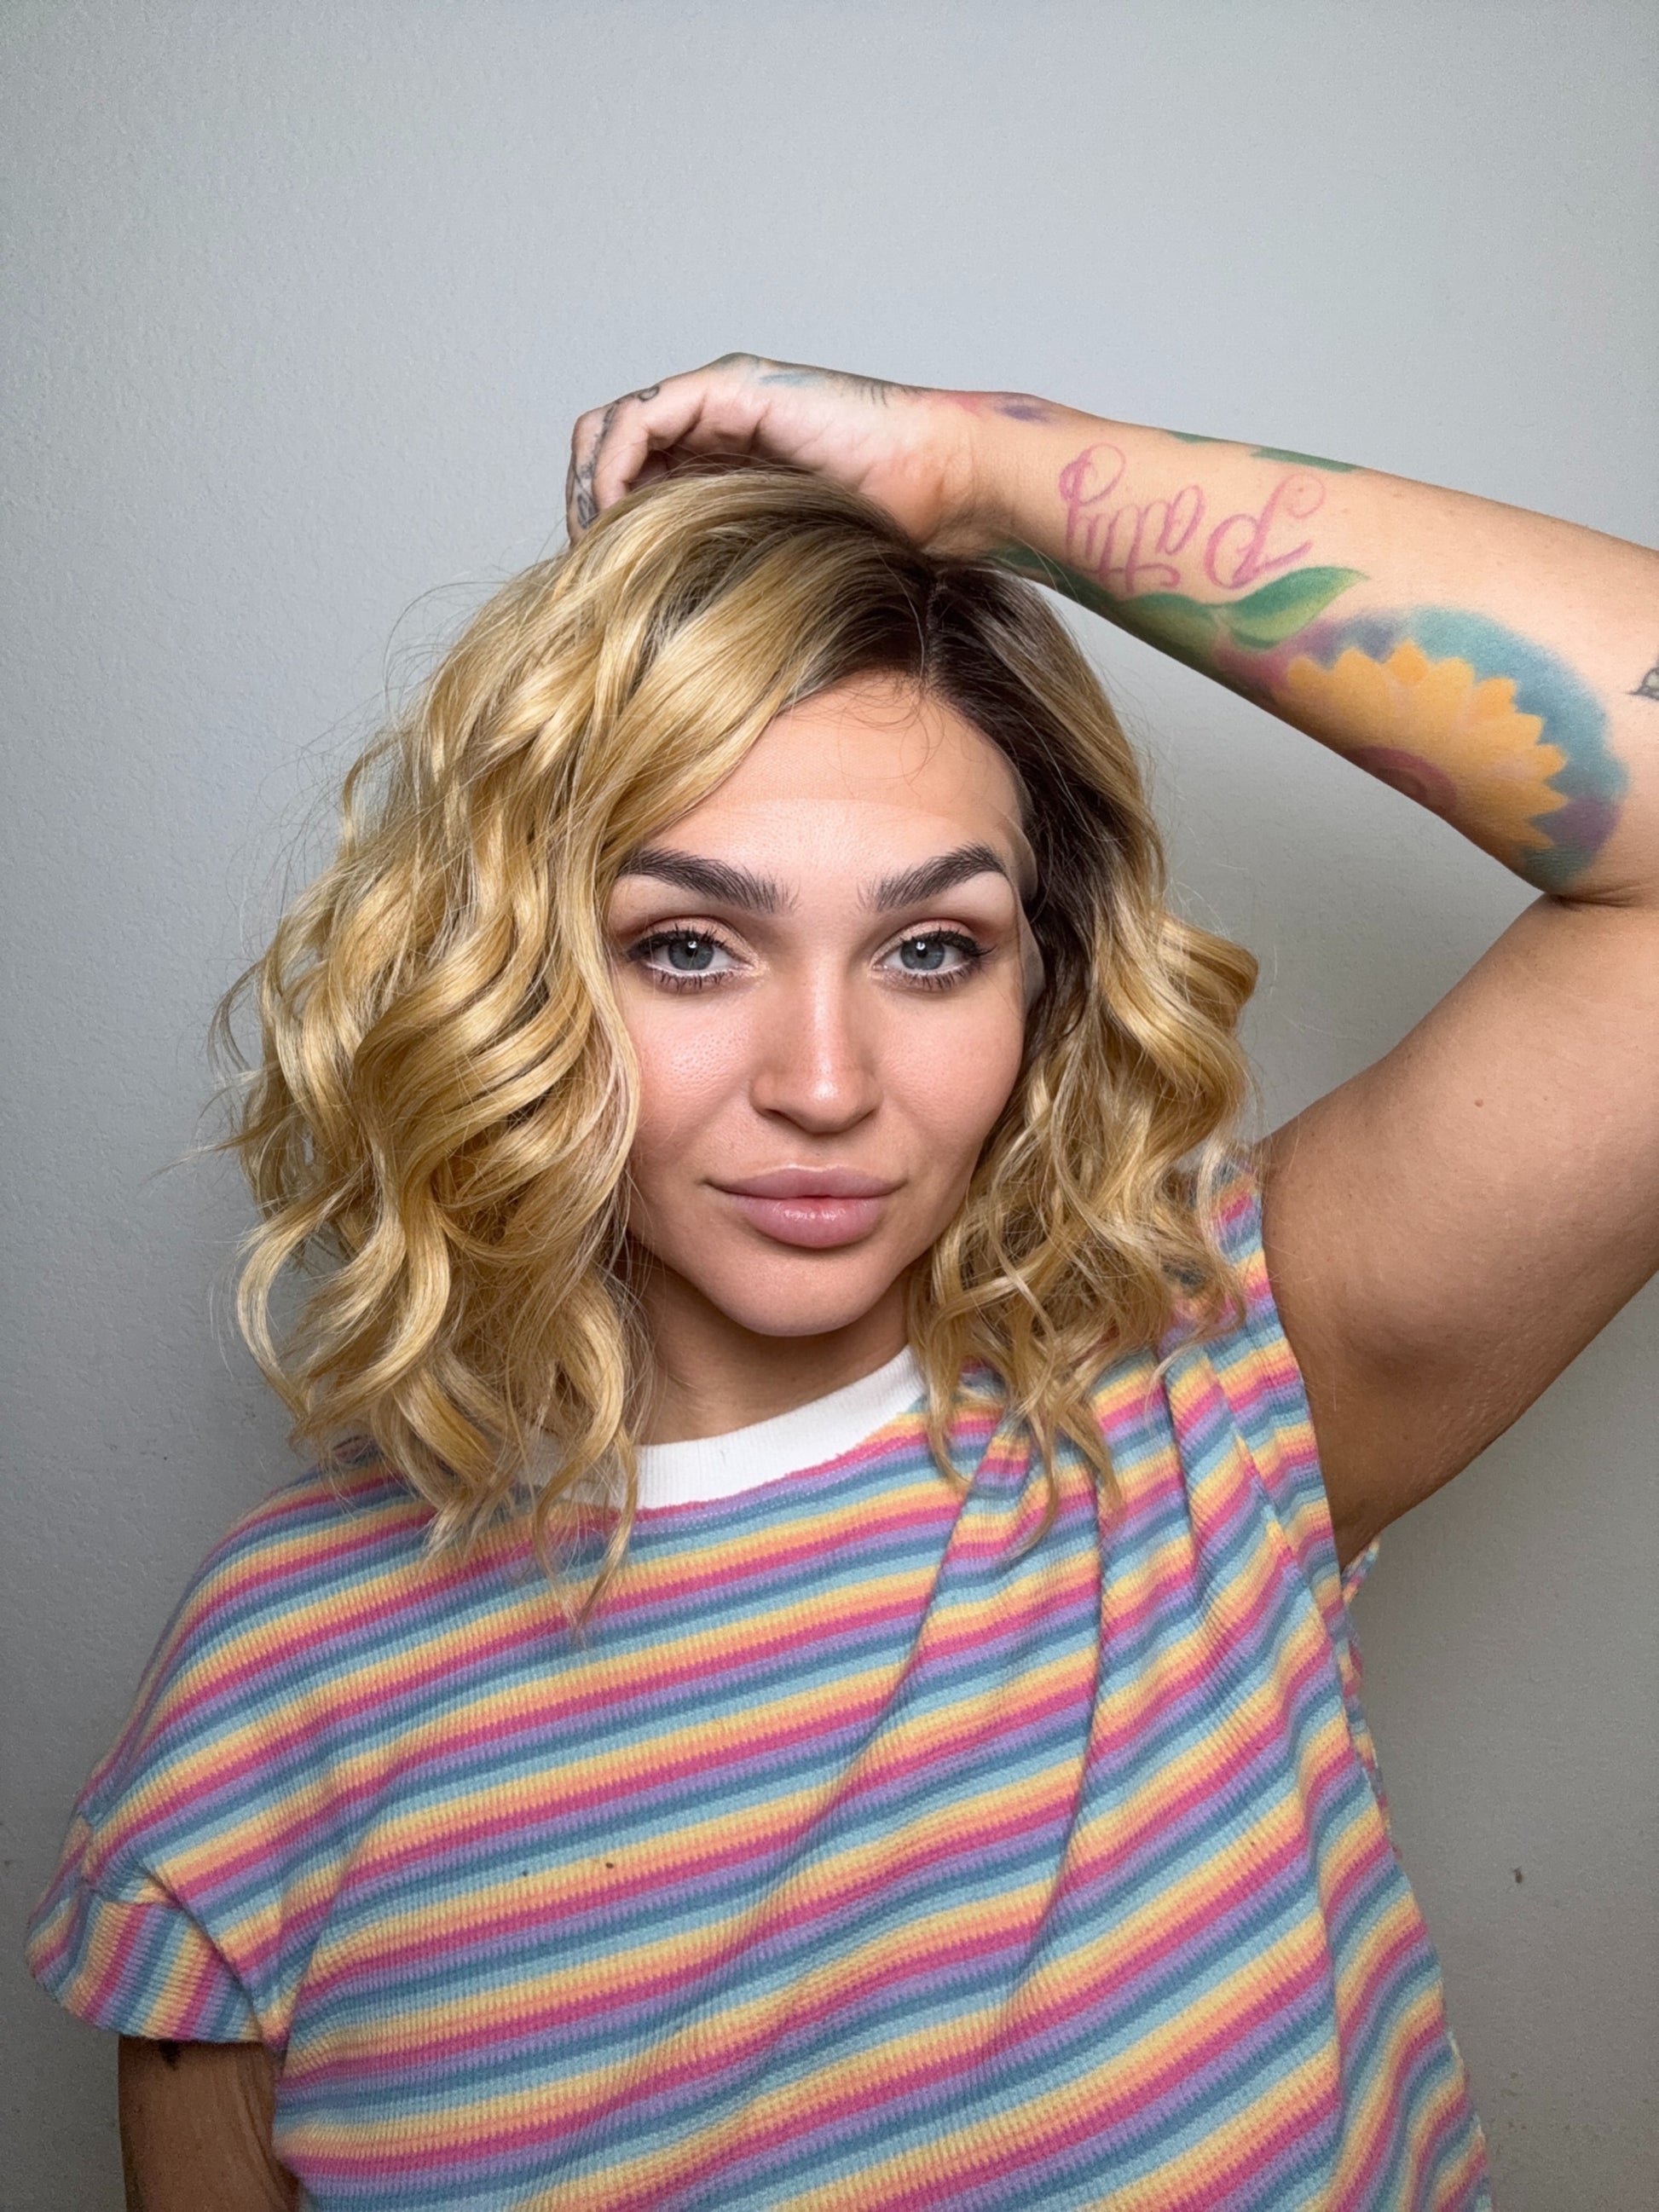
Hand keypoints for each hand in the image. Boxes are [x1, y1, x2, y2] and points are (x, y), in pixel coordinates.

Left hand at [564, 352, 1050, 555]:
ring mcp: (718, 400)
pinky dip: (615, 469)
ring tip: (595, 544)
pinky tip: (619, 518)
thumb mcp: (777, 565)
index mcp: (719, 461)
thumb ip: (727, 570)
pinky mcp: (730, 391)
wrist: (943, 487)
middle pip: (605, 449)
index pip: (627, 477)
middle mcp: (711, 423)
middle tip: (587, 564)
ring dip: (589, 488)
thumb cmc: (885, 532)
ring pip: (610, 429)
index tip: (598, 582)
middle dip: (584, 505)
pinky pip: (641, 420)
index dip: (600, 522)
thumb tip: (669, 637)